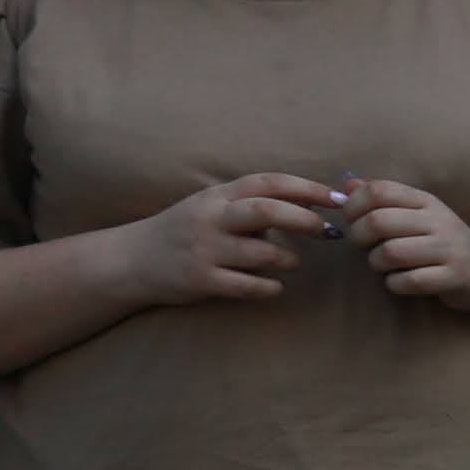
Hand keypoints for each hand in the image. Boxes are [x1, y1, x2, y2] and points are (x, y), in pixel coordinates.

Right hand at [123, 173, 343, 306]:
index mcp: (218, 195)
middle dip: (304, 220)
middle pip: (267, 211)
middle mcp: (211, 218)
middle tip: (326, 231)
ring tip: (292, 263)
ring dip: (289, 260)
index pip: (269, 183)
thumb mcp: (212, 206)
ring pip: (262, 252)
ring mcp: (204, 249)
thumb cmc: (186, 231)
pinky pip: (247, 285)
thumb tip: (311, 204)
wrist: (131, 260)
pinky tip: (275, 286)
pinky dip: (269, 287)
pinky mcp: (200, 279)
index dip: (307, 188)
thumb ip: (251, 203)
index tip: (338, 198)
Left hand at [341, 181, 469, 319]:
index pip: (380, 191)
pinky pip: (407, 281)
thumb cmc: (444, 242)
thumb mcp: (419, 215)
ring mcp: (449, 249)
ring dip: (376, 263)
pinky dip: (394, 284)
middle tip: (364, 245)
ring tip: (383, 264)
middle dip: (358, 237)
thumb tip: (348, 185)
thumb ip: (385, 200)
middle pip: (378, 221)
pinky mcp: (453, 277)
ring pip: (389, 253)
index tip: (352, 219)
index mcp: (427, 201)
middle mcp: (439, 220)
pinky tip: (400, 281)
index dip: (354, 205)